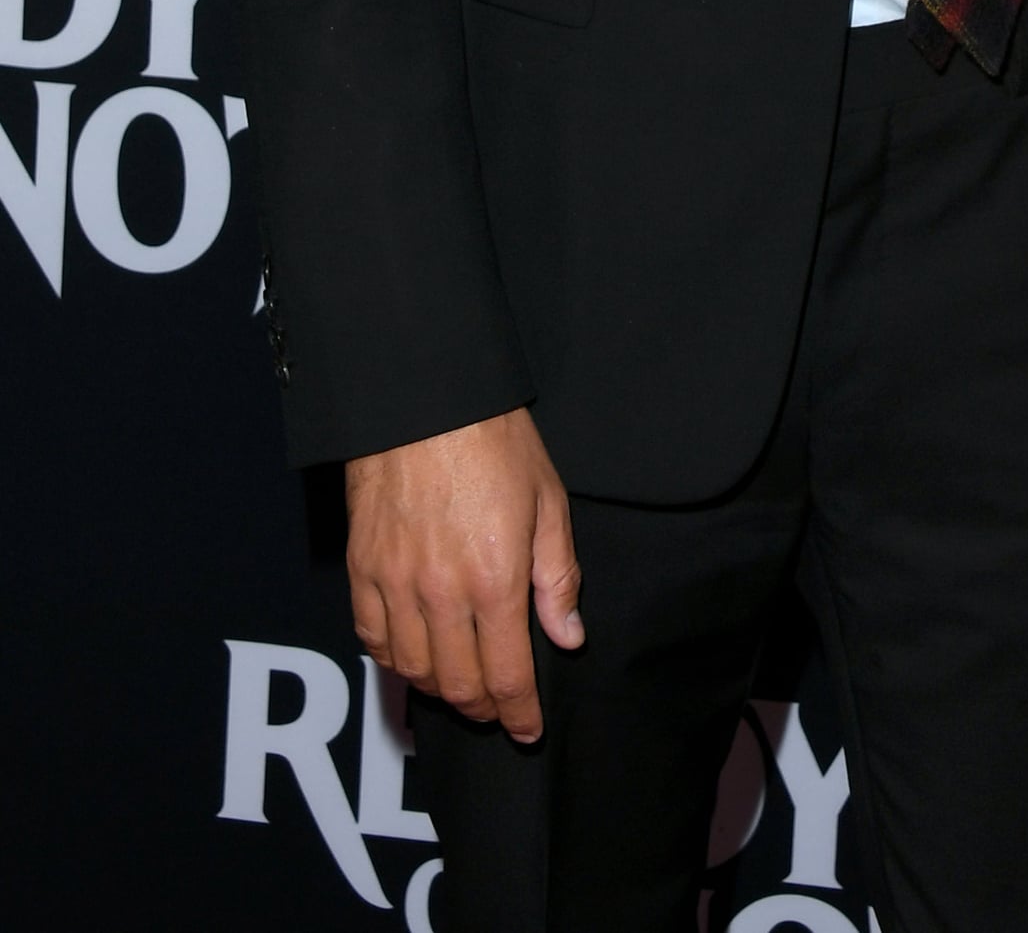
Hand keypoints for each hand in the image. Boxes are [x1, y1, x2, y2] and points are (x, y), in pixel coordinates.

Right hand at [346, 407, 582, 741]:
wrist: (425, 397)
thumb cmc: (494, 439)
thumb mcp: (548, 501)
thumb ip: (557, 577)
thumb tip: (567, 636)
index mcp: (494, 578)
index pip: (507, 675)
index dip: (519, 713)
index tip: (527, 730)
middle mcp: (441, 592)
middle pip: (458, 684)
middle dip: (483, 709)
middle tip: (498, 709)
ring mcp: (395, 584)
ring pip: (412, 670)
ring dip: (440, 691)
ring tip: (461, 686)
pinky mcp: (362, 569)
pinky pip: (372, 638)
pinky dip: (393, 660)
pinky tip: (413, 657)